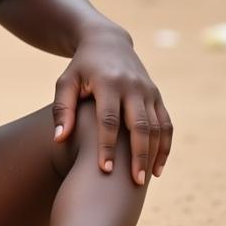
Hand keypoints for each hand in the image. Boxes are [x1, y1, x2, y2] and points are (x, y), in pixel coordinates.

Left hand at [52, 28, 171, 184]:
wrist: (107, 42)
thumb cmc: (80, 68)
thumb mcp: (66, 82)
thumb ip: (62, 109)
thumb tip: (59, 139)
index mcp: (108, 82)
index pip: (109, 119)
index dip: (107, 145)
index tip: (104, 169)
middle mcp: (132, 86)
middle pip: (139, 125)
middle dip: (138, 155)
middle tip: (134, 182)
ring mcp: (148, 91)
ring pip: (157, 127)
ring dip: (153, 155)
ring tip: (144, 181)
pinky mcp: (157, 96)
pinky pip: (166, 124)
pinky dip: (165, 146)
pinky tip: (157, 169)